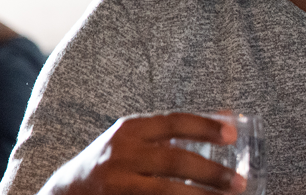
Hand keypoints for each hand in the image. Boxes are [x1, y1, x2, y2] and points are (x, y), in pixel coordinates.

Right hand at [40, 113, 245, 194]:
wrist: (66, 191)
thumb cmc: (115, 160)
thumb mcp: (139, 137)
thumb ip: (179, 129)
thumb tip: (229, 117)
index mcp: (131, 130)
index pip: (174, 122)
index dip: (205, 127)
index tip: (233, 136)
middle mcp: (122, 155)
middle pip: (174, 162)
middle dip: (210, 173)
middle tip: (239, 182)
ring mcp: (116, 184)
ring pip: (165, 192)